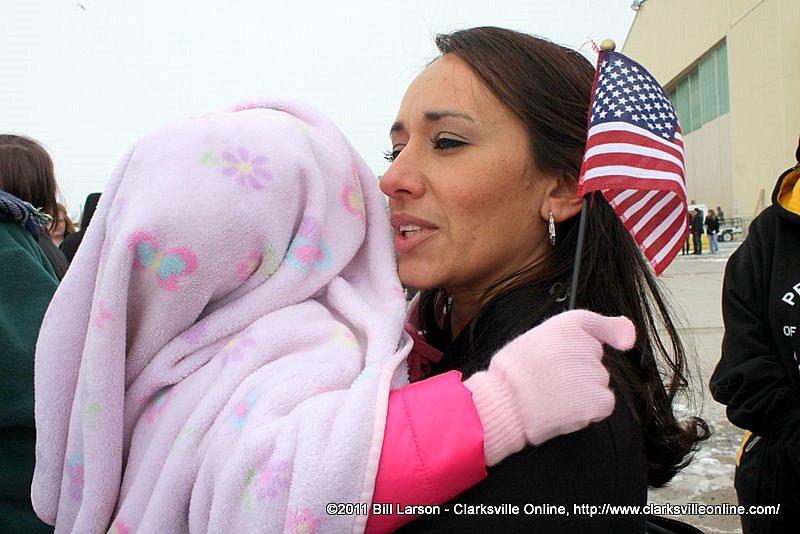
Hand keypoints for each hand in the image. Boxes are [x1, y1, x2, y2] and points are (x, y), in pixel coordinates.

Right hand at [463, 309, 635, 465]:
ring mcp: (594, 373)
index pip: (595, 324)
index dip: (597, 336)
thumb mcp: (538, 338)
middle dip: (577, 370)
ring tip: (552, 393)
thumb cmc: (513, 374)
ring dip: (581, 391)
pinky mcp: (600, 399)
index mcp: (567, 325)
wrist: (505, 402)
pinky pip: (604, 403)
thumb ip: (581, 333)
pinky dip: (588, 409)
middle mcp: (586, 345)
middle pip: (594, 359)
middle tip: (549, 378)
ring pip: (597, 382)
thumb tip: (629, 336)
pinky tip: (564, 407)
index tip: (597, 347)